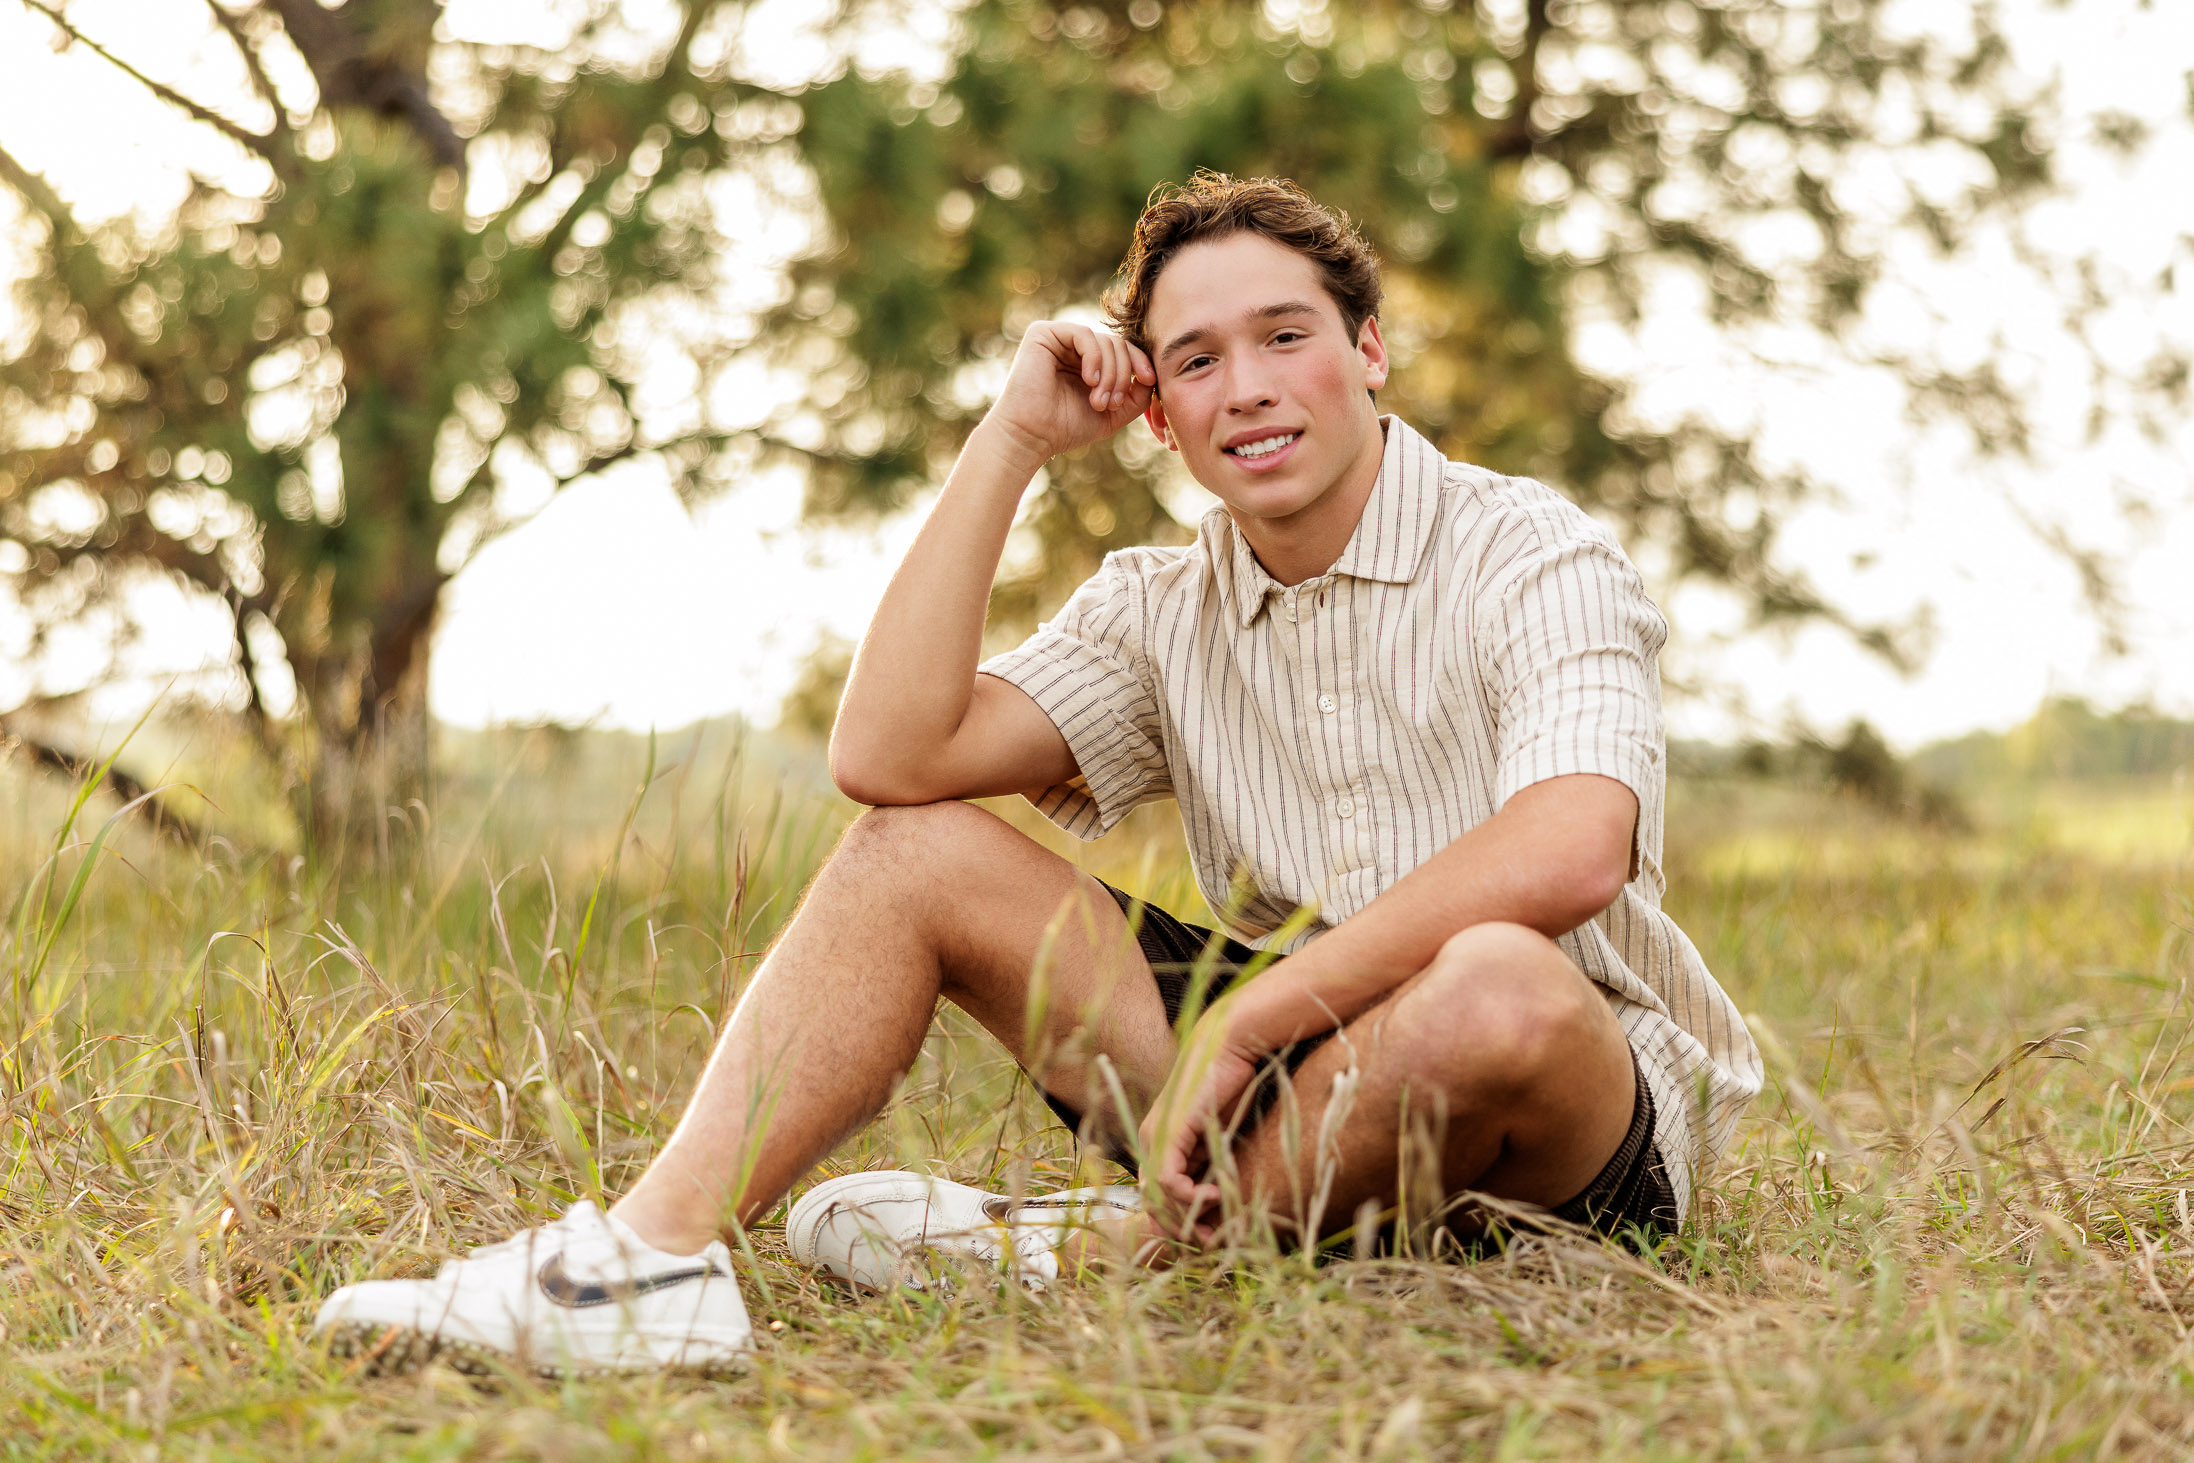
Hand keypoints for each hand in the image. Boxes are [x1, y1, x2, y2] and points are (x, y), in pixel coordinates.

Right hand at [982, 321, 1154, 467]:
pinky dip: (1094, 358)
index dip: (1140, 363)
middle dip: (1123, 374)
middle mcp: (1073, 347)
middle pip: (1118, 345)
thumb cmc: (1066, 428)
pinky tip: (1089, 381)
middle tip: (1112, 403)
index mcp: (1087, 362)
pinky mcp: (1043, 333)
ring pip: (1105, 341)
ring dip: (1110, 373)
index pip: (1123, 351)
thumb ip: (1136, 395)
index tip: (1149, 381)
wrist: (1031, 437)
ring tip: (1099, 401)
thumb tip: (1152, 375)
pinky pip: (1084, 335)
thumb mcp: (1112, 413)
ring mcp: (1058, 338)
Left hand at [1137, 1007, 1262, 1245]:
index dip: (1180, 1220)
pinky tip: (1215, 1194)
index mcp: (1158, 1141)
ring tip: (1216, 1221)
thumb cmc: (1230, 1083)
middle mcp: (1149, 1140)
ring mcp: (1155, 1137)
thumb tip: (1216, 1202)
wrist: (1229, 1046)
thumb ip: (1210, 1163)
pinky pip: (1169, 1182)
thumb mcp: (1218, 1135)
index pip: (1157, 1196)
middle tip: (1211, 1239)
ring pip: (1159, 1197)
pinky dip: (1192, 1196)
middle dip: (1181, 1228)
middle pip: (1154, 1203)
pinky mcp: (1168, 1133)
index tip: (1210, 1234)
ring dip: (1188, 1216)